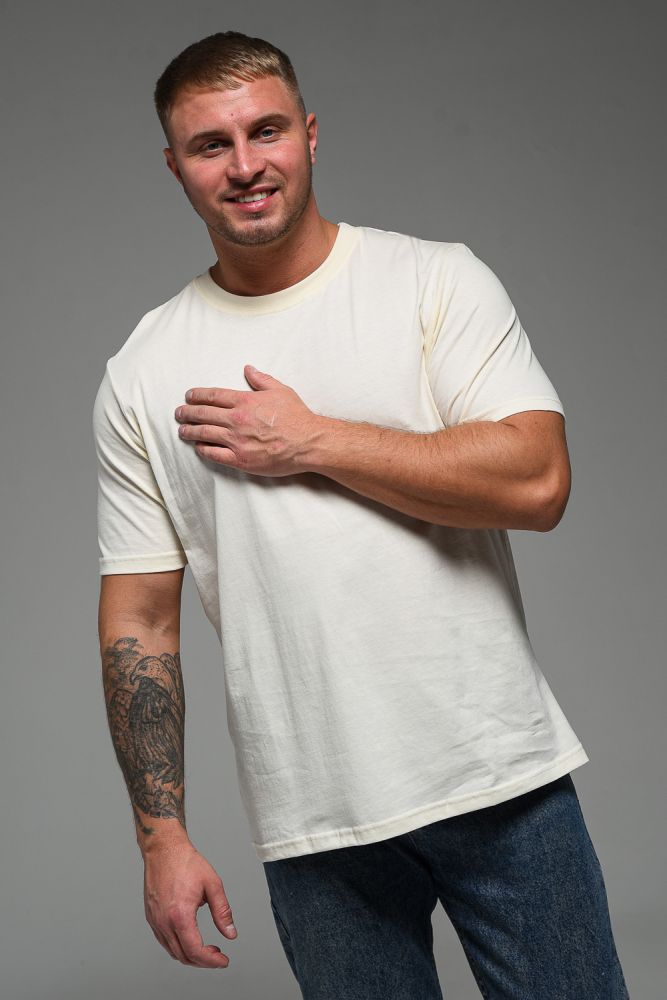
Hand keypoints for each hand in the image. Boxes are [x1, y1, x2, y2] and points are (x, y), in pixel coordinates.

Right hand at [143, 841, 236, 967]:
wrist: (164, 849)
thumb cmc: (186, 863)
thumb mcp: (213, 885)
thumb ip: (223, 912)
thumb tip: (230, 933)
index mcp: (180, 915)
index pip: (195, 951)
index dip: (211, 961)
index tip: (223, 961)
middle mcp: (164, 922)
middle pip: (183, 956)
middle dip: (203, 961)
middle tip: (218, 955)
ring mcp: (155, 921)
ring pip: (172, 951)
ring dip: (190, 955)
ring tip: (206, 948)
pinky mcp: (151, 917)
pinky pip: (164, 941)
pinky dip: (178, 947)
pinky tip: (190, 938)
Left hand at [174, 365, 324, 475]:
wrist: (308, 442)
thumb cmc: (296, 416)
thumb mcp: (280, 390)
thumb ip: (261, 379)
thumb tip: (248, 369)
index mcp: (245, 401)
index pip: (213, 395)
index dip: (197, 395)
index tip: (189, 396)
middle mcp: (236, 419)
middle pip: (203, 414)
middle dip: (187, 412)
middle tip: (179, 413)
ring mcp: (236, 441)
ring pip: (204, 434)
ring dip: (190, 431)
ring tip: (182, 430)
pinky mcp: (240, 459)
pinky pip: (214, 454)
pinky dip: (203, 449)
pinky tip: (198, 447)